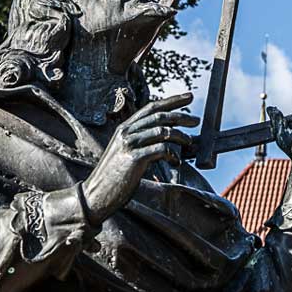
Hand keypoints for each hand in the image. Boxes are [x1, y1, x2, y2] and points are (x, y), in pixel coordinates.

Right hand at [80, 92, 196, 222]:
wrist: (95, 194)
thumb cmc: (114, 175)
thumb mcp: (126, 151)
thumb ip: (142, 140)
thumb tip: (167, 134)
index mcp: (124, 128)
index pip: (151, 108)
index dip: (172, 101)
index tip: (188, 97)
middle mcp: (126, 133)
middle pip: (160, 116)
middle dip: (181, 116)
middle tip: (196, 121)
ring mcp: (129, 145)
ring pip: (163, 131)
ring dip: (180, 136)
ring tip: (189, 143)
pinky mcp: (133, 158)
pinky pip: (161, 149)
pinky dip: (172, 154)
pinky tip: (175, 161)